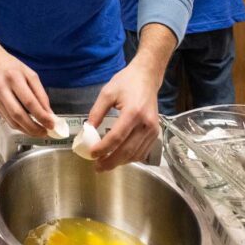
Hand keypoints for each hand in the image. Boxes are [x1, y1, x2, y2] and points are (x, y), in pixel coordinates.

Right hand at [0, 22, 55, 136]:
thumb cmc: (13, 67)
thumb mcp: (31, 75)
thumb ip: (41, 94)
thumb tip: (49, 113)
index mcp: (14, 78)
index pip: (29, 102)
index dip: (41, 115)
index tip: (52, 124)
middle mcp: (2, 90)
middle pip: (18, 114)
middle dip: (33, 127)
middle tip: (45, 132)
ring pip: (12, 121)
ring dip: (26, 130)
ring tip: (38, 132)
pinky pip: (7, 120)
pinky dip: (19, 126)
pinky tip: (28, 127)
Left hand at [86, 24, 173, 170]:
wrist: (147, 77)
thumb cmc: (126, 82)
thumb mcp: (107, 93)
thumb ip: (96, 112)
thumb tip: (88, 130)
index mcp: (133, 113)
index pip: (116, 137)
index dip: (103, 148)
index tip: (91, 154)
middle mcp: (146, 124)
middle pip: (127, 150)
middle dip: (110, 161)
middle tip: (97, 167)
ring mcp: (153, 130)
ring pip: (136, 154)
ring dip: (120, 162)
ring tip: (105, 164)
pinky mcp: (156, 132)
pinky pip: (143, 151)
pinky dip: (130, 158)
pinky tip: (119, 158)